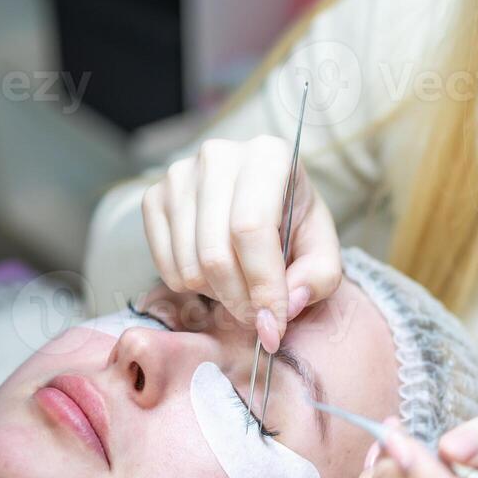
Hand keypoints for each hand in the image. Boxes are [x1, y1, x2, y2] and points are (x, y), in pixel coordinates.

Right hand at [140, 135, 341, 351]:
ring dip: (217, 295)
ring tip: (241, 288)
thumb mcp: (322, 250)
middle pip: (215, 252)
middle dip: (239, 300)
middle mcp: (218, 156)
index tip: (272, 322)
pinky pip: (165, 265)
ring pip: (189, 264)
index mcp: (268, 156)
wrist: (261, 201)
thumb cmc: (295, 224)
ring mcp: (179, 175)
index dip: (263, 285)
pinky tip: (215, 276)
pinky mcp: (154, 197)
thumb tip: (285, 306)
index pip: (252, 229)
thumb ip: (318, 279)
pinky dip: (191, 287)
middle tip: (257, 318)